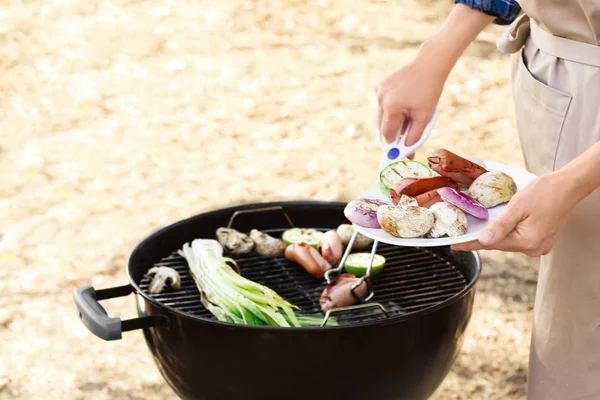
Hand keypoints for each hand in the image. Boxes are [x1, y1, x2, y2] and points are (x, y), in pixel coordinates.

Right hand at [375, 51, 446, 150]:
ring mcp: (379, 91)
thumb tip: (405, 150)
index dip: (394, 144)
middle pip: (382, 125)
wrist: (429, 65)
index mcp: (391, 107)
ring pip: (382, 115)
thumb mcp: (424, 117)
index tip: (399, 152)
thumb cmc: (429, 91)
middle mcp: (381, 99)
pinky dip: (391, 108)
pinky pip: (383, 103)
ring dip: (392, 120)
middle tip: (404, 138)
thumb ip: (414, 136)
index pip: (388, 134)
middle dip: (392, 132)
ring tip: (408, 116)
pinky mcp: (380, 85)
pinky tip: (404, 102)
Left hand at [451, 175, 575, 255]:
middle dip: (483, 238)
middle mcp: (534, 248)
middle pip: (500, 244)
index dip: (471, 244)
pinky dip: (508, 232)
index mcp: (527, 241)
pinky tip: (500, 225)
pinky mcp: (542, 239)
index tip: (454, 246)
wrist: (568, 186)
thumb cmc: (545, 192)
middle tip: (462, 235)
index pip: (491, 244)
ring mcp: (539, 246)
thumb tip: (484, 240)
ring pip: (509, 241)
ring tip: (479, 229)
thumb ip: (501, 225)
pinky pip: (519, 238)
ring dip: (496, 234)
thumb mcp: (518, 206)